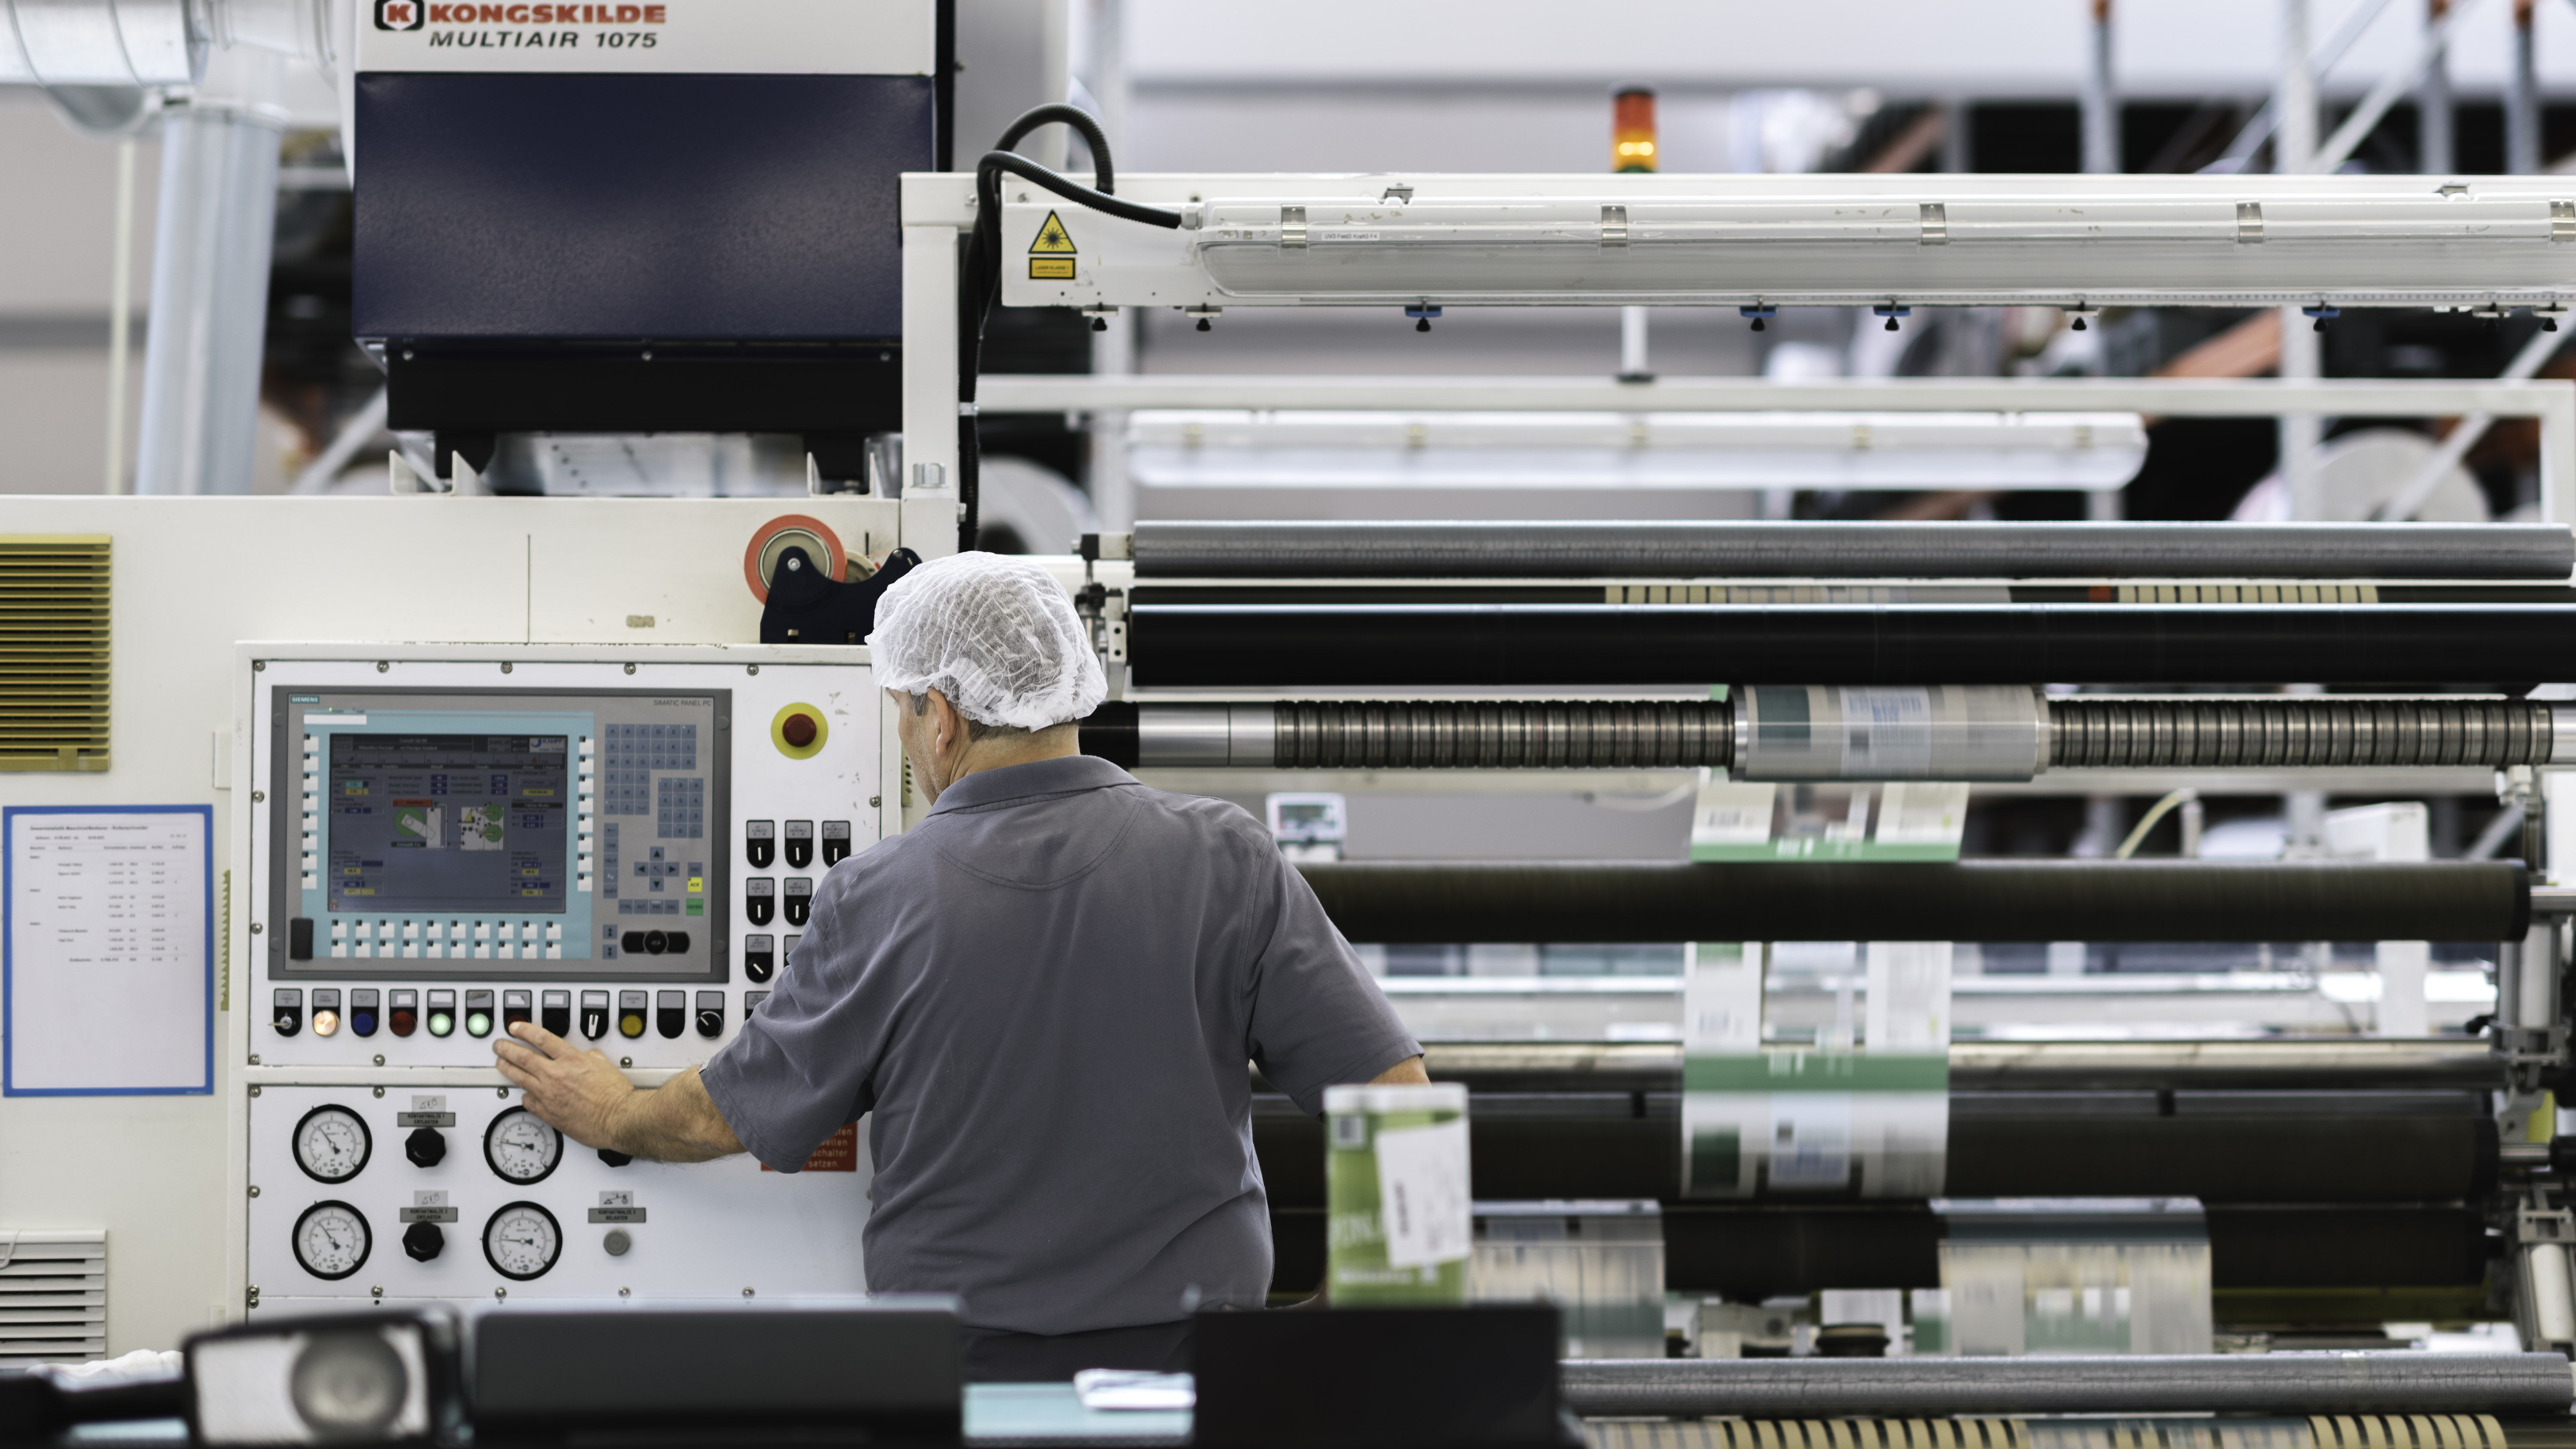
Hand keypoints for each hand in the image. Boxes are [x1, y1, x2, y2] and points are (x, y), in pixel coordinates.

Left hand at [494, 1021, 634, 1149]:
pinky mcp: (548, 1113)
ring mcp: (549, 1095)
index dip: (524, 1030)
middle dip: (507, 1048)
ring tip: (501, 1063)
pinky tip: (522, 1093)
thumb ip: (587, 1056)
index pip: (541, 1038)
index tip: (515, 1027)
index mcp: (571, 1059)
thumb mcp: (603, 1064)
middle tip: (499, 1045)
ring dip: (507, 1069)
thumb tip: (581, 1056)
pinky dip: (524, 1096)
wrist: (619, 1118)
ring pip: (520, 1078)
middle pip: (523, 1057)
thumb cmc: (615, 1094)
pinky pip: (528, 1102)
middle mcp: (556, 1075)